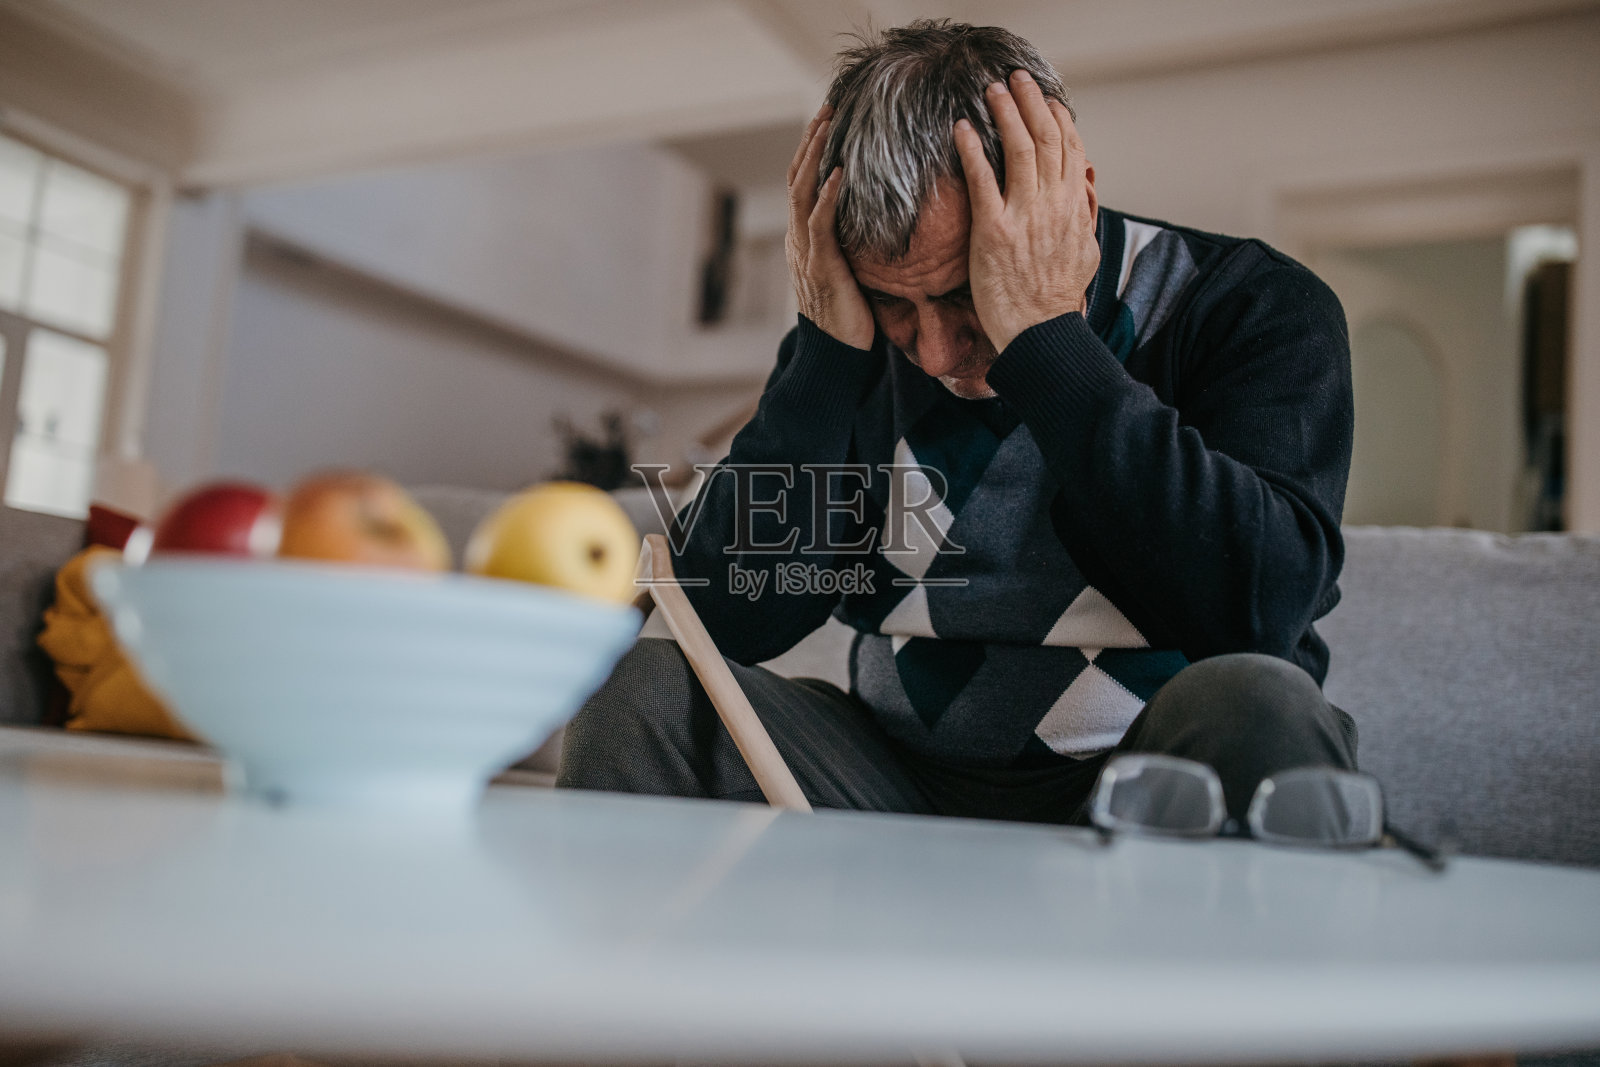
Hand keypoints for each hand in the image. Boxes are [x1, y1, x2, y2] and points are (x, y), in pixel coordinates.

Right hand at [786, 107, 874, 350]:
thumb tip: (880, 218)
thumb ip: (855, 242)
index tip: (827, 119)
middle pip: (797, 178)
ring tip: (827, 125)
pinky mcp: (820, 267)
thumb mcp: (851, 270)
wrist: (835, 355)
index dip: (811, 150)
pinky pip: (819, 224)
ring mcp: (805, 252)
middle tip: (827, 107)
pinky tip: (837, 173)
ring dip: (814, 156)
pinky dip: (827, 197)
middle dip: (811, 141)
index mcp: (804, 239)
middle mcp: (798, 240)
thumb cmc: (850, 316)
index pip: (802, 184)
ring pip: (802, 193)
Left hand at [953, 70, 1098, 352]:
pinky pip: (982, 179)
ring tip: (991, 91)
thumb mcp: (1086, 253)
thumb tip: (1085, 190)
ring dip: (1005, 113)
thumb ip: (1084, 217)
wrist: (1040, 334)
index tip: (1045, 98)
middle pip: (1046, 137)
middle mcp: (1053, 204)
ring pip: (1019, 148)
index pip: (1070, 148)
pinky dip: (972, 150)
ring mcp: (1024, 215)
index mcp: (1074, 206)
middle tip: (1015, 78)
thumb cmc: (1057, 299)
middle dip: (1030, 101)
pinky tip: (961, 129)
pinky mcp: (994, 230)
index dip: (1057, 118)